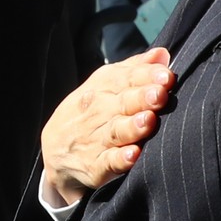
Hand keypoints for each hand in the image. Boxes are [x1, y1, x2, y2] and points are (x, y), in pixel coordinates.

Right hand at [41, 48, 173, 205]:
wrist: (55, 150)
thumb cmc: (91, 112)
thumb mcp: (105, 86)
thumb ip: (135, 70)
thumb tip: (163, 54)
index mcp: (101, 87)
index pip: (125, 78)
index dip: (146, 76)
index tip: (166, 76)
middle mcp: (98, 111)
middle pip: (122, 102)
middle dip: (141, 98)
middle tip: (160, 95)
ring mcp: (95, 139)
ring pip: (116, 131)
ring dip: (132, 126)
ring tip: (148, 121)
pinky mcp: (95, 166)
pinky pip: (108, 162)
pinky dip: (120, 159)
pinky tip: (133, 155)